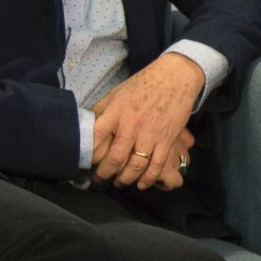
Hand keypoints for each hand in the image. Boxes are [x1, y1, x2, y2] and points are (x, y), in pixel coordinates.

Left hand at [92, 52, 204, 188]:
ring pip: (135, 166)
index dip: (88, 155)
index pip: (95, 138)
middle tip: (100, 179)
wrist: (175, 77)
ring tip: (120, 182)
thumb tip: (87, 125)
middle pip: (114, 158)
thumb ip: (102, 110)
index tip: (85, 163)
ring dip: (126, 179)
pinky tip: (142, 184)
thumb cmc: (144, 83)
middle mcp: (130, 125)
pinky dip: (148, 178)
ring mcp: (149, 134)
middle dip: (105, 174)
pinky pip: (156, 165)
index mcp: (115, 112)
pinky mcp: (166, 139)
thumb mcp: (117, 93)